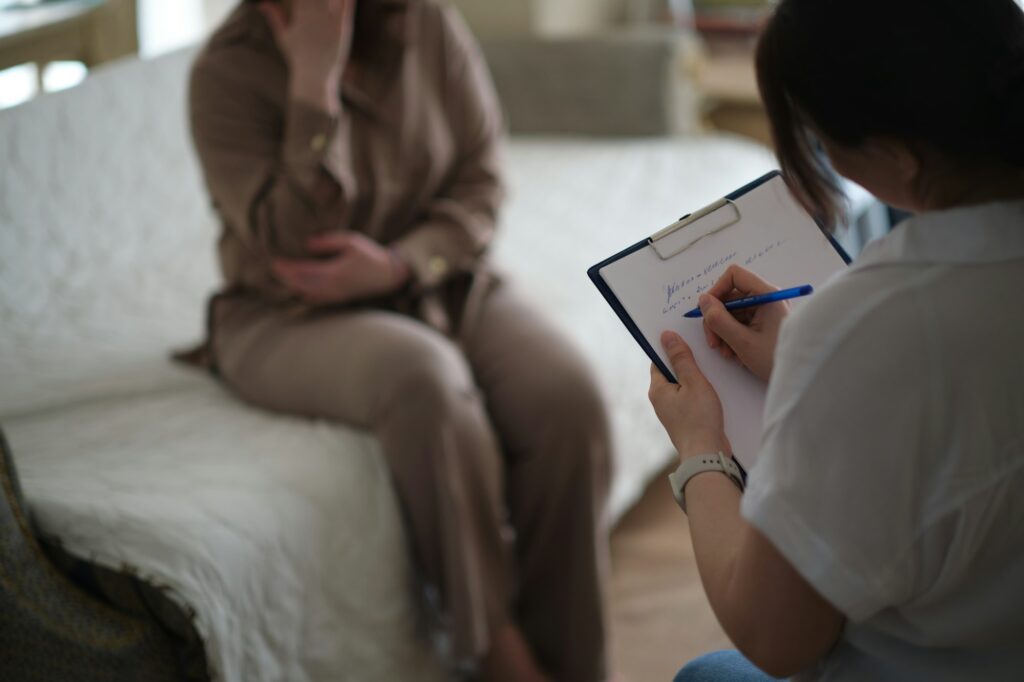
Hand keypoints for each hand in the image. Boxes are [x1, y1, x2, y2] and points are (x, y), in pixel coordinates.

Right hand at [260, 0, 355, 111]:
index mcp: (300, 15)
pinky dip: (348, 0)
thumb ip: (275, 18)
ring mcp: (328, 22)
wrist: (313, 79)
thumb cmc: (299, 59)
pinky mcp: (342, 28)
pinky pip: (347, 7)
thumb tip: (262, 4)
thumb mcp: (285, 38)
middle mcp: (313, 16)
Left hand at [272, 232, 409, 303]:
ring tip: (280, 278)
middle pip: (301, 284)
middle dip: (285, 277)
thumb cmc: (370, 255)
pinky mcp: (338, 298)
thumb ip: (329, 242)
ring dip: (292, 286)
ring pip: (307, 293)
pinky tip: (296, 289)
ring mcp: (335, 295)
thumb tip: (307, 244)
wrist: (387, 275)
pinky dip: (303, 294)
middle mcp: (333, 287)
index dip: (287, 267)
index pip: (304, 271)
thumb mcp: (351, 241)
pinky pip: (316, 299)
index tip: (274, 261)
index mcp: (335, 273)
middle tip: (272, 268)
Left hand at [649, 331, 730, 460]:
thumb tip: (667, 336)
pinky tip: (714, 389)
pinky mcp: (685, 420)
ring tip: (711, 369)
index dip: (671, 348)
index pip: (659, 361)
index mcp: (657, 389)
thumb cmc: (699, 419)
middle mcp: (661, 400)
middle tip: (703, 352)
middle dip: (686, 362)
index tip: (685, 338)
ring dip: (695, 378)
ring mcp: (672, 411)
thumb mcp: (694, 382)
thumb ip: (682, 358)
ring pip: (683, 386)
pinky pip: (690, 398)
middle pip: (671, 373)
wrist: (707, 454)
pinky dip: (700, 392)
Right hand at [700, 264, 788, 381]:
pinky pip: (740, 322)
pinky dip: (732, 337)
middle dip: (717, 319)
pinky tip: (735, 354)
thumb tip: (703, 300)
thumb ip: (719, 320)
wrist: (798, 377)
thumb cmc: (774, 359)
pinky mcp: (764, 323)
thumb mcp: (742, 342)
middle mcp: (766, 298)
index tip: (707, 312)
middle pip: (730, 297)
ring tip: (726, 353)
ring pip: (732, 312)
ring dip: (723, 332)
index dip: (717, 290)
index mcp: (766, 295)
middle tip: (713, 343)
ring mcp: (765, 311)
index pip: (734, 275)